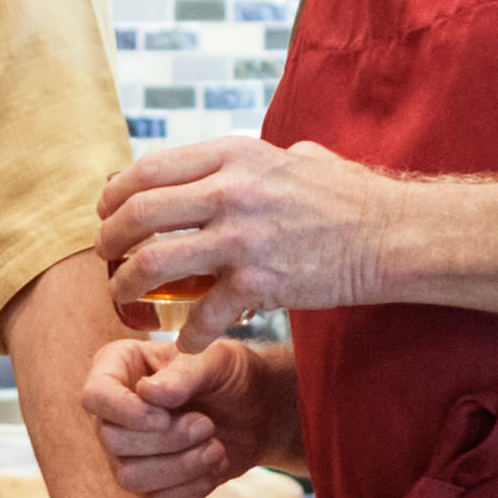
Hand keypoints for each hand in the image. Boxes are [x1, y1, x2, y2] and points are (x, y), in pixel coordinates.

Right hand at [80, 331, 272, 497]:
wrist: (257, 410)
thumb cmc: (230, 375)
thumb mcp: (216, 359)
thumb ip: (184, 372)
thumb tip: (149, 394)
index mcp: (119, 367)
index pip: (95, 395)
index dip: (125, 411)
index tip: (165, 415)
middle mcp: (114, 412)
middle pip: (112, 440)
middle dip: (167, 439)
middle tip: (206, 425)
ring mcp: (127, 452)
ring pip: (129, 477)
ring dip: (180, 466)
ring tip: (216, 447)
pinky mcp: (150, 484)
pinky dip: (191, 489)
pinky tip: (214, 467)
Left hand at [97, 134, 400, 332]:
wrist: (392, 235)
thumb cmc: (347, 196)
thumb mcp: (296, 156)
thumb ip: (254, 160)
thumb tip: (225, 163)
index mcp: (233, 155)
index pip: (148, 168)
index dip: (115, 195)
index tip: (107, 214)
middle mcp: (230, 191)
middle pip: (138, 213)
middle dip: (109, 240)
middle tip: (106, 258)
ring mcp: (242, 238)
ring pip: (153, 262)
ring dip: (127, 286)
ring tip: (123, 299)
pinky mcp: (259, 283)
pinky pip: (202, 315)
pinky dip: (188, 334)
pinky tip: (186, 342)